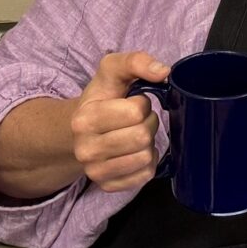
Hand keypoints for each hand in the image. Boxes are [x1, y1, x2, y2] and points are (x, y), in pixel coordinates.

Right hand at [73, 51, 172, 194]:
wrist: (83, 128)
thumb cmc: (103, 97)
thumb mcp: (113, 70)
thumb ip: (136, 61)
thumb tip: (163, 72)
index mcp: (84, 119)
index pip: (134, 113)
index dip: (141, 104)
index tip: (133, 102)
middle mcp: (85, 149)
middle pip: (141, 137)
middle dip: (148, 124)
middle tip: (139, 120)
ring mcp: (95, 171)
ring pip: (144, 158)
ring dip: (149, 143)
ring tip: (136, 134)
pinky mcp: (107, 186)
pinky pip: (144, 176)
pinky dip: (147, 162)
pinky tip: (135, 151)